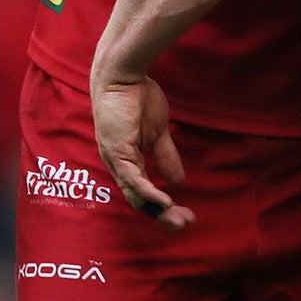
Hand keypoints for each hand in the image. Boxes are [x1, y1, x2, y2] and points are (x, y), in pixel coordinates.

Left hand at [91, 74, 194, 230]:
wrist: (123, 76)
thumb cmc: (137, 99)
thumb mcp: (158, 133)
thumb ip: (165, 155)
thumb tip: (178, 180)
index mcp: (127, 161)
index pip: (143, 191)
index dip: (162, 205)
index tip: (185, 213)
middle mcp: (119, 166)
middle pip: (139, 200)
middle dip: (162, 215)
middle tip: (184, 224)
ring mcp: (116, 160)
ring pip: (136, 194)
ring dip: (158, 210)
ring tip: (178, 219)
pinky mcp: (117, 152)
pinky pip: (133, 179)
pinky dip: (149, 193)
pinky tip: (165, 203)